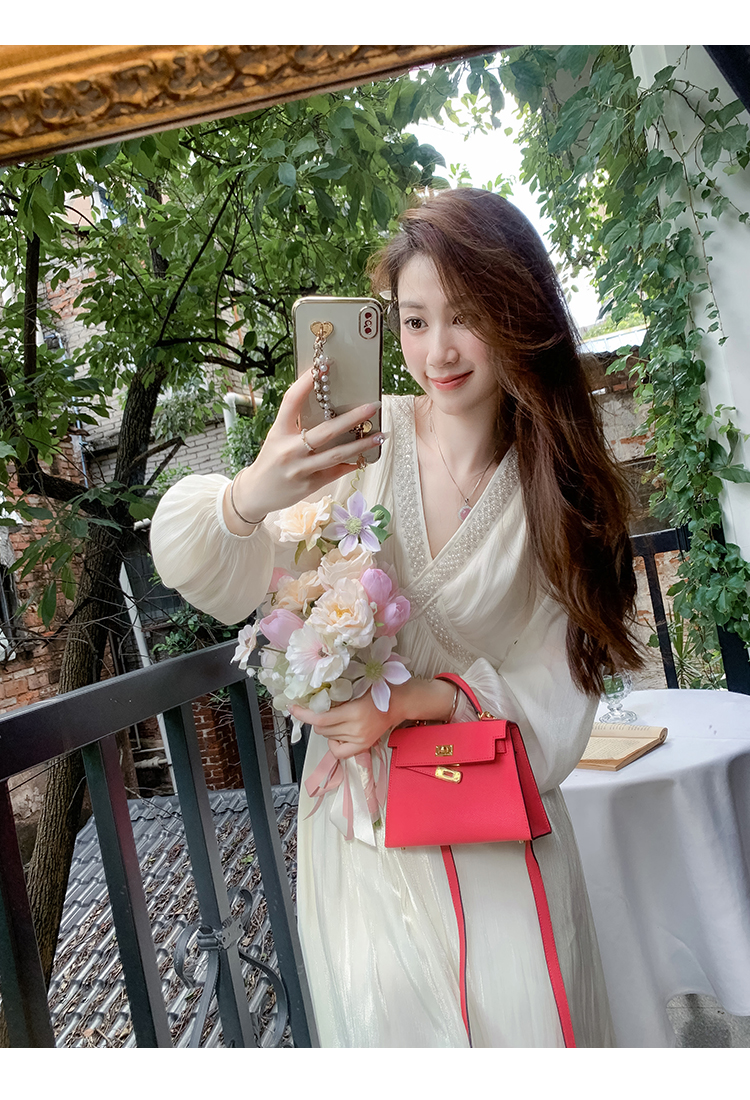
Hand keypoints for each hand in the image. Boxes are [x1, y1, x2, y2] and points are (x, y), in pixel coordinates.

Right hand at [224, 370, 383, 531]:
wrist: (256, 493)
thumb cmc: (271, 459)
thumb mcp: (277, 436)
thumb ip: (297, 422)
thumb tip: (328, 402)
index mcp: (279, 431)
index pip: (292, 400)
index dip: (307, 382)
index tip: (325, 365)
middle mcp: (289, 449)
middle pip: (325, 431)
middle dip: (352, 418)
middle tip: (373, 406)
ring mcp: (300, 469)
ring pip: (336, 455)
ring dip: (360, 445)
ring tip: (380, 435)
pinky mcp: (309, 485)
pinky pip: (335, 472)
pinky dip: (351, 464)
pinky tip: (365, 458)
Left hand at [290, 677, 456, 759]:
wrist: (400, 703)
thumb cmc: (378, 689)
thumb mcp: (356, 687)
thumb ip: (337, 694)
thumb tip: (313, 698)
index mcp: (354, 712)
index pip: (321, 719)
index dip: (304, 714)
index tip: (292, 708)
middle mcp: (356, 729)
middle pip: (322, 730)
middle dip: (316, 719)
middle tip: (320, 708)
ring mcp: (360, 740)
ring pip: (328, 738)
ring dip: (325, 729)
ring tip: (334, 718)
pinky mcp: (363, 747)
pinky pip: (338, 751)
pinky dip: (333, 742)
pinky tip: (338, 733)